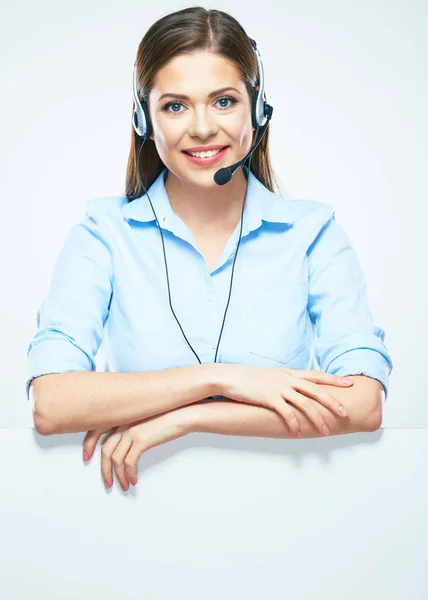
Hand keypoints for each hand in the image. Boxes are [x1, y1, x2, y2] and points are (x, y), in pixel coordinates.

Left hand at [82, 409, 188, 490]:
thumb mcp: (144, 419)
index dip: (89, 445)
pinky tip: (134, 479)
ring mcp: (131, 431)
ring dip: (118, 476)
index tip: (87, 457)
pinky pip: (129, 462)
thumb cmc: (168, 417)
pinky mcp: (141, 439)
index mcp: (122, 416)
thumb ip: (130, 427)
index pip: (96, 430)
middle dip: (104, 470)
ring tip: (123, 485)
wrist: (183, 413)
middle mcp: (123, 423)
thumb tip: (123, 444)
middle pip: (105, 450)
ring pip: (115, 459)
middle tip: (108, 482)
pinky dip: (130, 474)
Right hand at [219, 365, 353, 437]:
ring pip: (305, 404)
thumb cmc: (248, 378)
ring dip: (317, 418)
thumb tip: (294, 388)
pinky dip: (294, 424)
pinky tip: (297, 433)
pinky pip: (286, 413)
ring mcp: (279, 388)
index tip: (349, 383)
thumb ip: (284, 381)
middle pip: (316, 390)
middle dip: (333, 402)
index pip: (316, 375)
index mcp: (289, 373)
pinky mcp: (269, 398)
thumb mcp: (270, 376)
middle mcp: (287, 379)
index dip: (333, 379)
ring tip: (326, 431)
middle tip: (345, 413)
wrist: (229, 377)